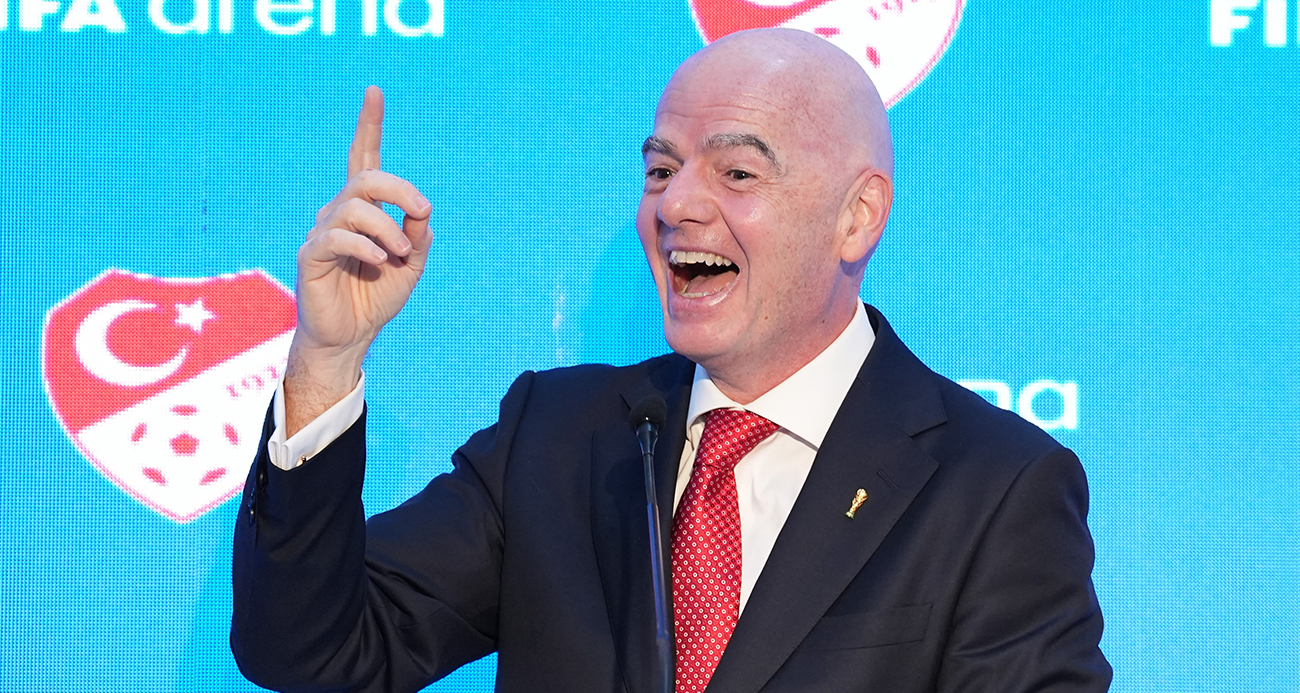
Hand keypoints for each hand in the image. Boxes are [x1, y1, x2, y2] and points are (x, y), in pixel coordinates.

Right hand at [284, 86, 432, 433]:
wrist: (350, 337)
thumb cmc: (376, 298)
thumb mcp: (411, 265)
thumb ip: (418, 237)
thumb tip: (421, 213)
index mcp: (363, 210)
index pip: (365, 159)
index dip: (369, 125)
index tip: (375, 91)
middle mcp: (339, 213)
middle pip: (366, 178)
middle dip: (400, 189)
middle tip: (422, 213)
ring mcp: (323, 232)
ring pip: (355, 206)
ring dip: (387, 228)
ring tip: (399, 255)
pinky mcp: (311, 255)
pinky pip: (337, 236)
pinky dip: (366, 246)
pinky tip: (381, 262)